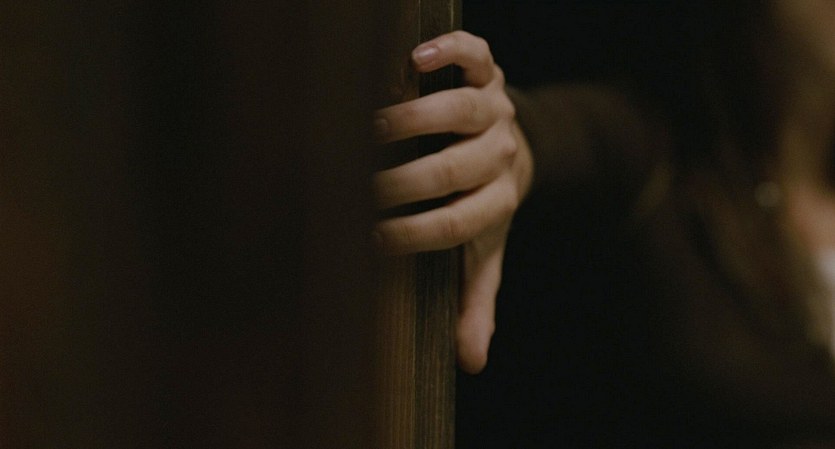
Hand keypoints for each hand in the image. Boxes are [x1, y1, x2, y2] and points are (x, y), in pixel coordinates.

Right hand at [373, 31, 532, 373]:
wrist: (523, 148)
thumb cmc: (486, 204)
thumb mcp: (484, 253)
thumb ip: (477, 300)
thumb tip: (471, 363)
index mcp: (500, 200)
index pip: (461, 222)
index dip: (419, 233)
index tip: (375, 241)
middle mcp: (501, 153)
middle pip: (458, 167)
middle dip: (408, 181)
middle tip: (362, 189)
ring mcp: (496, 109)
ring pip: (464, 108)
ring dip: (419, 118)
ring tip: (374, 130)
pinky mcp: (488, 72)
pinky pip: (475, 55)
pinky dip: (450, 52)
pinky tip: (415, 59)